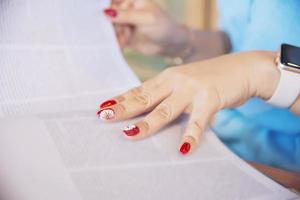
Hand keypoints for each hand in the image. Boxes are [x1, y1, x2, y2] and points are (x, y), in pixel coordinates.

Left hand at [97, 51, 278, 153]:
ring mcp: (192, 89)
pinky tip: (183, 150)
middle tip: (104, 116)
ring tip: (129, 134)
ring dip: (147, 123)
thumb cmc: (209, 78)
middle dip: (124, 108)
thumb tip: (148, 106)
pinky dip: (190, 136)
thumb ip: (167, 92)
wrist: (241, 68)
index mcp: (167, 78)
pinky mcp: (210, 99)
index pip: (139, 90)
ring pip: (165, 110)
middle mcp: (176, 81)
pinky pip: (198, 122)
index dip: (121, 99)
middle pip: (145, 98)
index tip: (103, 107)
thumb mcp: (184, 81)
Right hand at [104, 0, 187, 55]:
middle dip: (108, 23)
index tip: (97, 14)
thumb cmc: (162, 26)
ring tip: (122, 41)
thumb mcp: (144, 18)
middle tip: (110, 31)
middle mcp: (126, 8)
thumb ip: (125, 15)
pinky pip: (114, 37)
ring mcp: (124, 22)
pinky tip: (120, 46)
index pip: (112, 0)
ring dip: (113, 35)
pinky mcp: (124, 34)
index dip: (103, 5)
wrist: (170, 44)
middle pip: (108, 13)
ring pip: (110, 27)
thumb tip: (106, 12)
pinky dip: (115, 42)